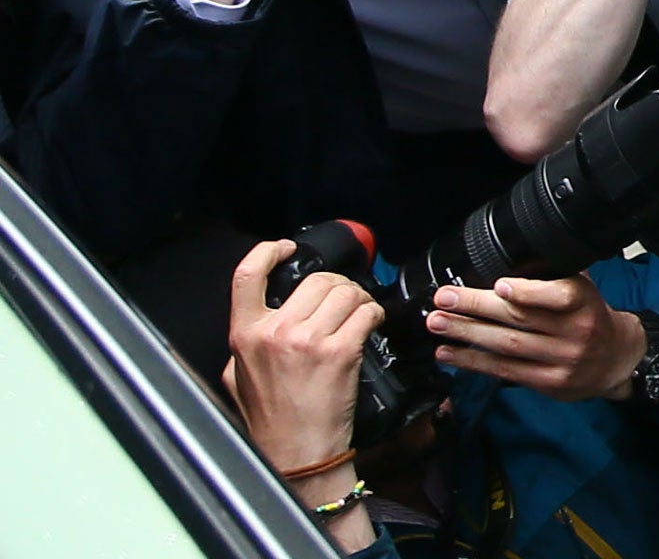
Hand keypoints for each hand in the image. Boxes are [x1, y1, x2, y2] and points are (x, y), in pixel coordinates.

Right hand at [224, 238, 382, 475]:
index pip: (246, 276)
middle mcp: (273, 332)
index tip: (286, 248)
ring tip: (359, 314)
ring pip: (345, 292)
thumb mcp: (238, 378)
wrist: (298, 456)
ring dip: (360, 299)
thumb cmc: (272, 420)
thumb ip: (246, 343)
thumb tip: (261, 315)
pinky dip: (374, 314)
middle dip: (337, 286)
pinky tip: (371, 325)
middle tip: (345, 301)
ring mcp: (307, 341)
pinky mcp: (340, 352)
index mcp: (244, 336)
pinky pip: (366, 313)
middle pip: (316, 280)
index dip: (268, 251)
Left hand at [426, 274, 647, 402]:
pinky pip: (505, 371)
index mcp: (585, 301)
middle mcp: (575, 332)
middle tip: (445, 298)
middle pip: (521, 319)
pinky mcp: (547, 383)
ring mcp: (561, 360)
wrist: (615, 359)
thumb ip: (554, 275)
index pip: (560, 296)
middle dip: (477, 307)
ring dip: (467, 334)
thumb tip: (509, 256)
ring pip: (508, 346)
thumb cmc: (590, 315)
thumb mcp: (584, 288)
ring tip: (437, 322)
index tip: (498, 285)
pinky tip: (449, 352)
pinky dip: (473, 361)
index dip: (529, 292)